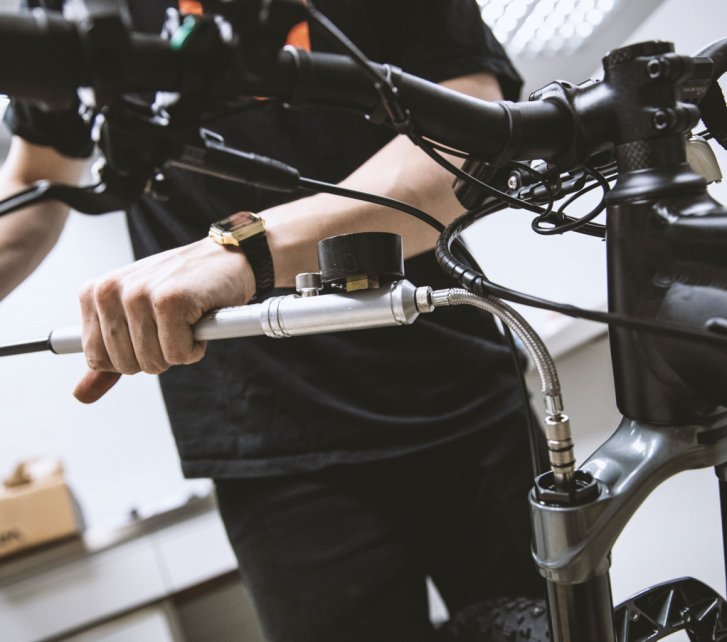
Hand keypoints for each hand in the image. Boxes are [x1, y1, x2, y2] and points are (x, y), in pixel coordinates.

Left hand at [73, 238, 254, 402]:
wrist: (227, 260)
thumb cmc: (183, 289)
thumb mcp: (137, 320)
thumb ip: (110, 357)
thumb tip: (82, 395)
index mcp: (94, 294)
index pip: (98, 360)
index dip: (133, 356)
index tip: (151, 330)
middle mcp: (109, 291)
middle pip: (126, 365)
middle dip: (158, 354)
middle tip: (173, 324)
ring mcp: (138, 294)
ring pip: (153, 361)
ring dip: (179, 350)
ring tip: (187, 319)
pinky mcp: (169, 302)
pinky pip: (178, 355)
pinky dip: (195, 347)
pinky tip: (199, 319)